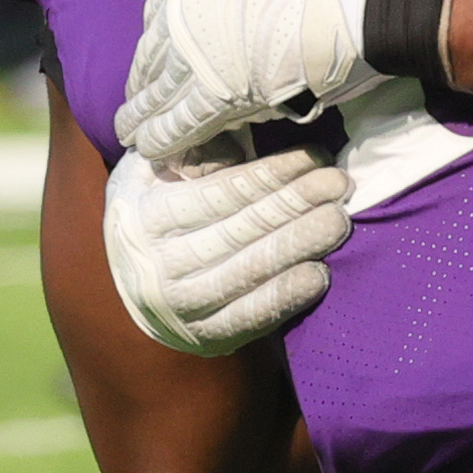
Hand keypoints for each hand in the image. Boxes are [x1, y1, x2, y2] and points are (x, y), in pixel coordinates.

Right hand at [102, 144, 351, 354]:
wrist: (133, 285)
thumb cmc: (155, 211)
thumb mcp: (152, 173)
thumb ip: (187, 154)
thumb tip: (229, 135)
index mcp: (146, 217)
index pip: (219, 193)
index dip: (271, 174)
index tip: (315, 156)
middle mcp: (159, 265)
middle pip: (241, 230)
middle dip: (296, 203)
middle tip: (339, 184)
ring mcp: (181, 306)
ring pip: (250, 272)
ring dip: (300, 244)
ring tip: (339, 220)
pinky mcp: (206, 337)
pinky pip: (251, 317)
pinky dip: (286, 296)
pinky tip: (320, 274)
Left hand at [121, 0, 416, 163]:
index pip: (162, 12)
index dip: (160, 39)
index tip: (158, 57)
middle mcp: (187, 11)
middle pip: (154, 55)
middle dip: (144, 81)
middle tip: (136, 101)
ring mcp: (199, 55)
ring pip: (158, 92)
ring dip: (142, 114)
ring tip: (130, 131)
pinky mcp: (220, 95)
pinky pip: (180, 122)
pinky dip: (162, 138)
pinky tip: (151, 149)